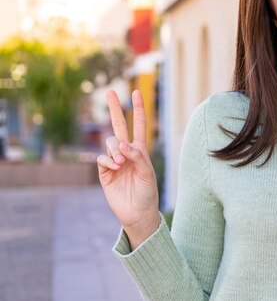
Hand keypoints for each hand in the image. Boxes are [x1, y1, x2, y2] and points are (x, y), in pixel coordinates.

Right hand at [97, 90, 159, 249]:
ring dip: (115, 149)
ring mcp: (114, 161)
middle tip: (109, 91)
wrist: (137, 212)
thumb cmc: (148, 192)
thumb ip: (137, 157)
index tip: (136, 92)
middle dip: (115, 109)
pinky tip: (114, 168)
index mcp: (141, 150)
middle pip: (119, 126)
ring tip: (122, 164)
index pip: (139, 125)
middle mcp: (126, 152)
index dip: (138, 109)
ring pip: (110, 142)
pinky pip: (102, 158)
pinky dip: (108, 160)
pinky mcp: (104, 172)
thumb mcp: (148, 173)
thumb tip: (123, 144)